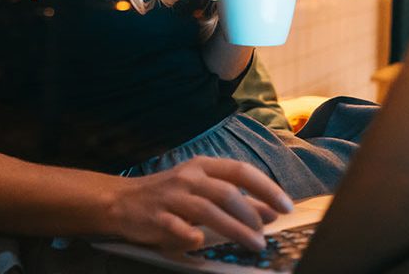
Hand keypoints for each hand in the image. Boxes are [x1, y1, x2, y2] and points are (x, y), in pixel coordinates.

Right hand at [110, 156, 292, 251]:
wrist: (122, 201)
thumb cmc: (170, 195)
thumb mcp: (201, 189)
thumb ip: (234, 198)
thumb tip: (269, 212)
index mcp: (202, 165)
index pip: (241, 171)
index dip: (266, 188)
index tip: (286, 205)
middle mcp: (189, 177)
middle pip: (227, 192)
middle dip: (252, 214)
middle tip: (266, 233)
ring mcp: (172, 196)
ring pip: (209, 212)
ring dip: (235, 230)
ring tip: (254, 244)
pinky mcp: (157, 217)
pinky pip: (180, 229)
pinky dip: (193, 238)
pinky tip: (201, 243)